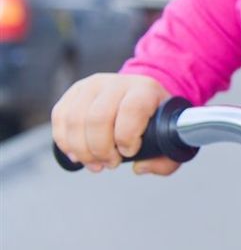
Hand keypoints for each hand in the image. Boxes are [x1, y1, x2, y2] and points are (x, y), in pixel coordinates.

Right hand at [51, 73, 180, 175]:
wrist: (142, 94)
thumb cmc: (156, 119)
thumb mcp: (171, 137)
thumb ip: (165, 160)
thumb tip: (140, 167)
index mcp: (145, 89)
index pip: (131, 110)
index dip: (126, 137)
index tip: (129, 152)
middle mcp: (117, 83)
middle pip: (98, 119)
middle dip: (101, 150)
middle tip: (110, 164)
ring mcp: (92, 85)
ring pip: (75, 120)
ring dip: (82, 150)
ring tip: (96, 163)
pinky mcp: (74, 93)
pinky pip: (60, 118)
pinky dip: (65, 142)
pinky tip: (78, 155)